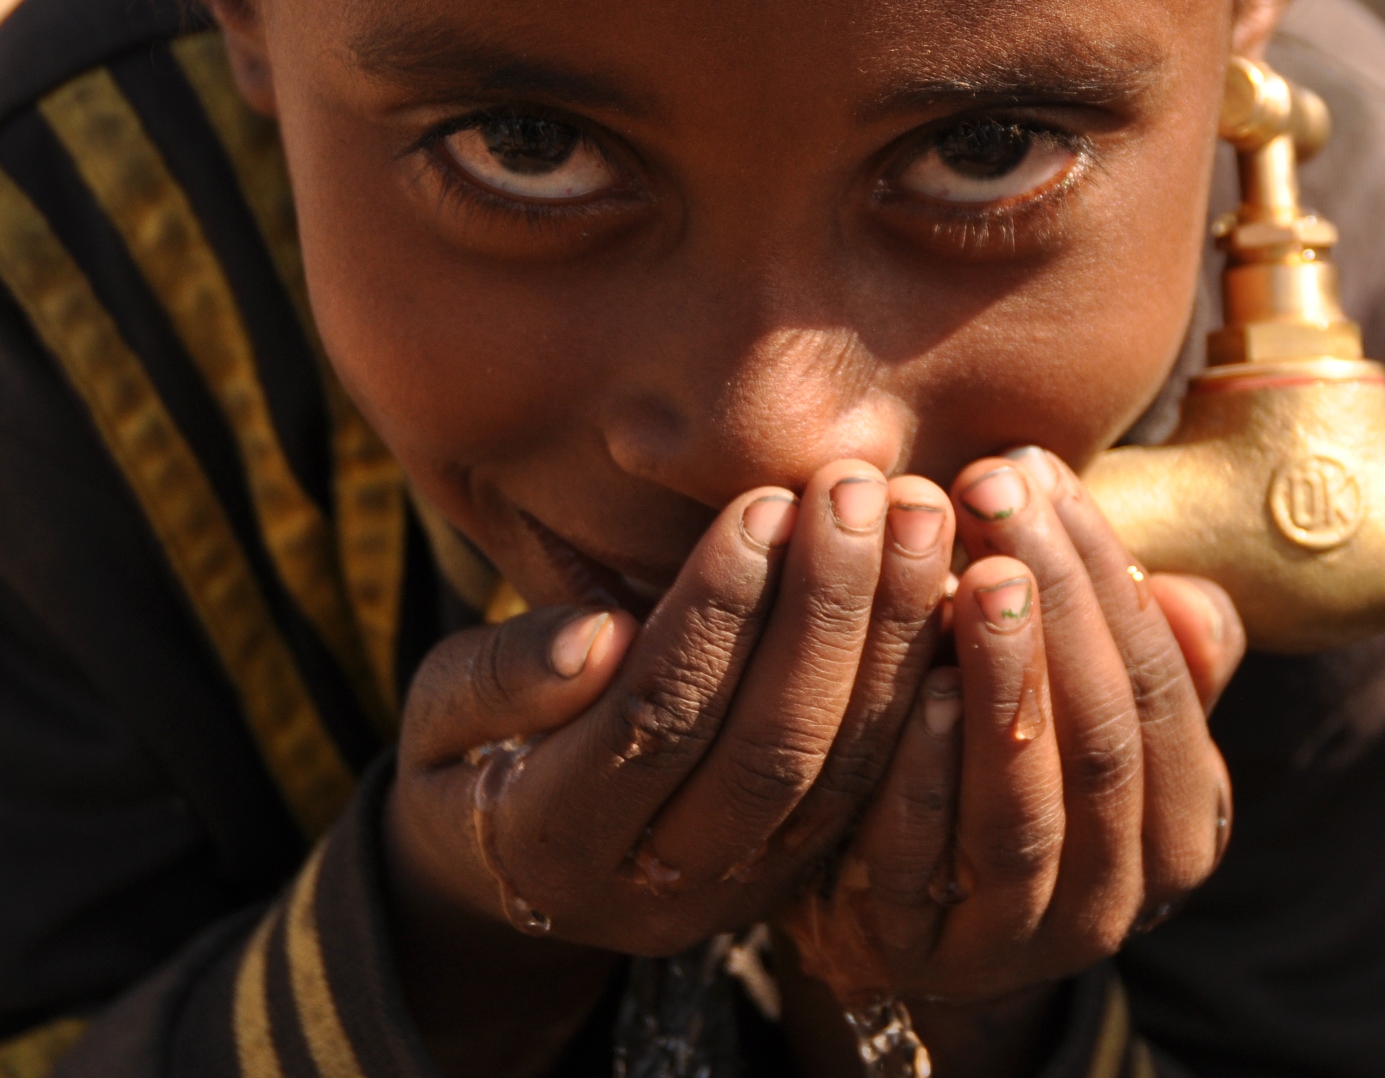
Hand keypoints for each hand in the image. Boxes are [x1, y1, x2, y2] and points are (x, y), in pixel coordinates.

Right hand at [387, 460, 956, 1015]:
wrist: (511, 874)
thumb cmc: (465, 755)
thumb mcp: (433, 719)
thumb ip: (502, 678)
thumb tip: (599, 634)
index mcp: (552, 846)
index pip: (653, 721)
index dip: (714, 614)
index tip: (762, 504)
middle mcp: (660, 890)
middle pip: (768, 753)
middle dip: (824, 612)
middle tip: (860, 490)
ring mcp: (744, 893)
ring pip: (841, 774)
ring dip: (890, 638)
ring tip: (919, 512)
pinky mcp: (804, 875)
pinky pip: (881, 788)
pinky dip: (921, 686)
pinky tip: (951, 582)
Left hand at [781, 445, 1244, 1015]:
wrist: (879, 897)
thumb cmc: (999, 754)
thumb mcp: (1078, 697)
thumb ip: (1134, 646)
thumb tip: (1187, 596)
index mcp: (1181, 827)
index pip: (1161, 685)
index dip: (1104, 572)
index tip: (1039, 469)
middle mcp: (1121, 898)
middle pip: (1102, 739)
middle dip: (1054, 602)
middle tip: (991, 491)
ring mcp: (1021, 942)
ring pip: (1025, 811)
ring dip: (1002, 684)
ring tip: (971, 580)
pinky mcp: (917, 960)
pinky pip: (923, 867)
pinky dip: (922, 776)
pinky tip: (914, 688)